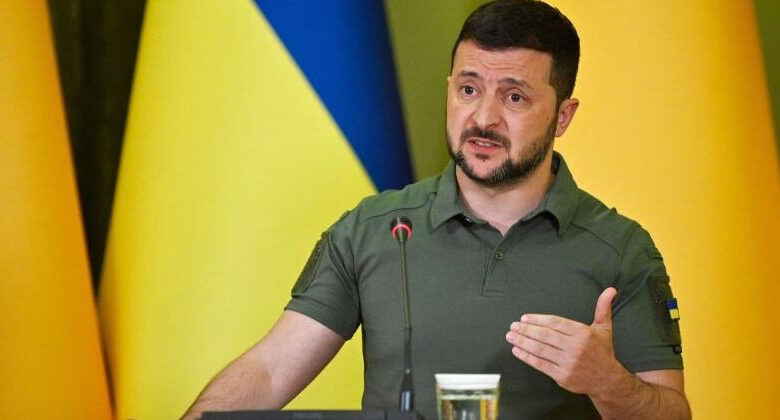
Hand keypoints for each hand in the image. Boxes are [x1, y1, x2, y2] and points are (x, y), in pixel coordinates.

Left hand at [505, 287, 627, 396]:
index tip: (524, 318)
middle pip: (545, 336)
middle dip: (526, 330)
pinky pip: (540, 364)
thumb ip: (603, 308)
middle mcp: (575, 348)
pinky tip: (517, 351)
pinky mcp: (561, 376)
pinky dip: (527, 357)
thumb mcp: (604, 328)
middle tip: (513, 326)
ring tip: (511, 336)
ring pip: (540, 350)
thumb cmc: (602, 352)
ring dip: (522, 342)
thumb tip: (610, 290)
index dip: (538, 319)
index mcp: (583, 334)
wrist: (607, 380)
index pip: (556, 323)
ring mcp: (567, 363)